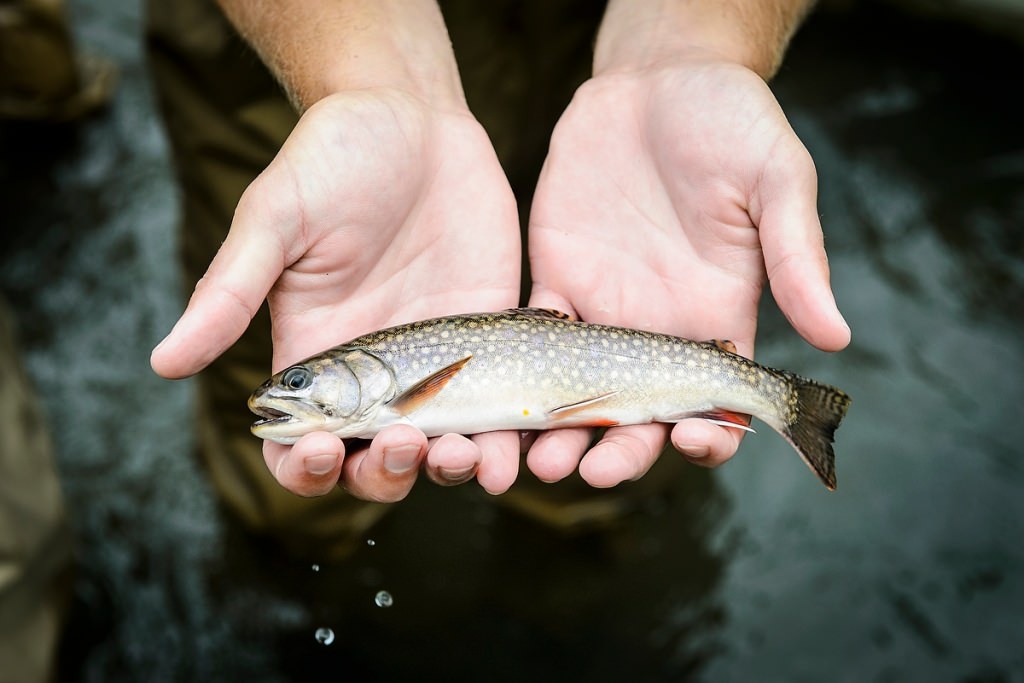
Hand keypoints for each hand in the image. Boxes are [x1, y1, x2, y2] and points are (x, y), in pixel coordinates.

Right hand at [151, 89, 521, 500]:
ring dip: (453, 470)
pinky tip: (517, 440)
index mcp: (315, 357)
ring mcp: (436, 360)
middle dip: (387, 474)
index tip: (326, 448)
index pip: (300, 446)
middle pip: (374, 463)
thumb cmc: (330, 159)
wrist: (413, 117)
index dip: (306, 468)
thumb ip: (229, 292)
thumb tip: (162, 362)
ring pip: (442, 448)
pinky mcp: (489, 337)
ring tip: (467, 454)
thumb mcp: (274, 220)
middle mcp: (375, 374)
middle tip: (406, 441)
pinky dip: (509, 436)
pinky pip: (501, 404)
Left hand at [524, 60, 850, 486]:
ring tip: (534, 460)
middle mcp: (656, 329)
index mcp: (717, 318)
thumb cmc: (731, 122)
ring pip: (576, 394)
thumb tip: (837, 337)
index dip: (707, 436)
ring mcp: (601, 310)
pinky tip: (500, 401)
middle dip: (617, 452)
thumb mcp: (777, 182)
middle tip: (591, 471)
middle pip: (636, 416)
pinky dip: (517, 375)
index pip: (713, 402)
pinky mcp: (554, 280)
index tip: (690, 444)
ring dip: (558, 433)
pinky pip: (532, 338)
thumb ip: (799, 257)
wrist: (660, 79)